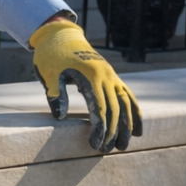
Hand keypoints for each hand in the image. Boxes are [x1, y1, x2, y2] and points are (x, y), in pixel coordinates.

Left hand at [29, 19, 141, 152]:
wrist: (61, 35)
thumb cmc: (51, 56)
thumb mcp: (48, 74)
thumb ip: (56, 94)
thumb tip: (60, 117)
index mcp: (90, 76)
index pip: (99, 107)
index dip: (100, 128)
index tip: (96, 144)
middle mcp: (106, 75)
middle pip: (115, 108)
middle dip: (113, 131)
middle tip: (108, 150)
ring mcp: (112, 75)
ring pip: (126, 103)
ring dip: (127, 125)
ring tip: (125, 145)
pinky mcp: (113, 76)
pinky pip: (128, 95)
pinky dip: (134, 111)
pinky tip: (137, 129)